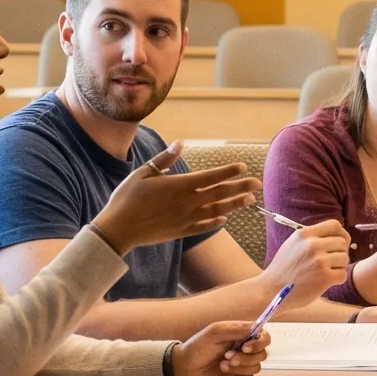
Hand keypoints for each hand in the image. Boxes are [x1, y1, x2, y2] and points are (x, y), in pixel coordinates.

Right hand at [93, 144, 259, 252]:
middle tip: (258, 183)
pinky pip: (204, 226)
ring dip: (235, 204)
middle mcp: (187, 202)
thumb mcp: (144, 173)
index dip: (229, 172)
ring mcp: (186, 219)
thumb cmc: (127, 197)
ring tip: (250, 200)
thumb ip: (164, 159)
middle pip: (221, 193)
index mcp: (179, 185)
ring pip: (217, 210)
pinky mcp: (181, 232)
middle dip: (241, 187)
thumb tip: (180, 143)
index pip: (211, 177)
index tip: (243, 167)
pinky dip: (216, 221)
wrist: (118, 229)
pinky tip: (225, 218)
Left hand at [175, 320, 268, 375]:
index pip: (263, 336)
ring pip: (256, 366)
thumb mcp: (215, 332)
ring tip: (222, 364)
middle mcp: (245, 348)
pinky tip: (223, 371)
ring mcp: (243, 363)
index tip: (246, 347)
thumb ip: (237, 329)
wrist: (186, 367)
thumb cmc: (197, 347)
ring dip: (239, 366)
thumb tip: (256, 327)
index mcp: (242, 334)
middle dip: (246, 357)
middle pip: (262, 353)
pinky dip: (237, 375)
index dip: (259, 342)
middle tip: (228, 357)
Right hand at [267, 218, 351, 299]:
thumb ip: (311, 237)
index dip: (341, 234)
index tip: (339, 244)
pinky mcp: (324, 277)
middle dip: (340, 253)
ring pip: (345, 258)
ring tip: (326, 272)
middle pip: (342, 242)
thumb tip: (335, 235)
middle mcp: (312, 244)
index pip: (334, 225)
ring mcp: (319, 261)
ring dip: (339, 266)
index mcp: (305, 234)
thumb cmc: (283, 269)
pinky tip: (326, 281)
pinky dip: (337, 279)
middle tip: (331, 263)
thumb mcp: (293, 244)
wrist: (271, 290)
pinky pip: (343, 274)